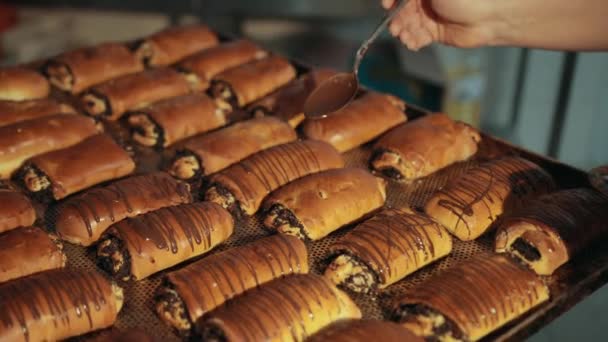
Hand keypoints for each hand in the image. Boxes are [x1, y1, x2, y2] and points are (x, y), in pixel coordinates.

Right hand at [382, 0, 499, 49]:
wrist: (488, 16)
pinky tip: (413, 43)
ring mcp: (430, 16)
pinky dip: (412, 41)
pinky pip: (417, 37)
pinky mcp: (435, 32)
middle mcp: (425, 0)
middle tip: (396, 28)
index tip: (386, 5)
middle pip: (401, 10)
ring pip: (407, 25)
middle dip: (396, 19)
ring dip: (403, 31)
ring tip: (405, 36)